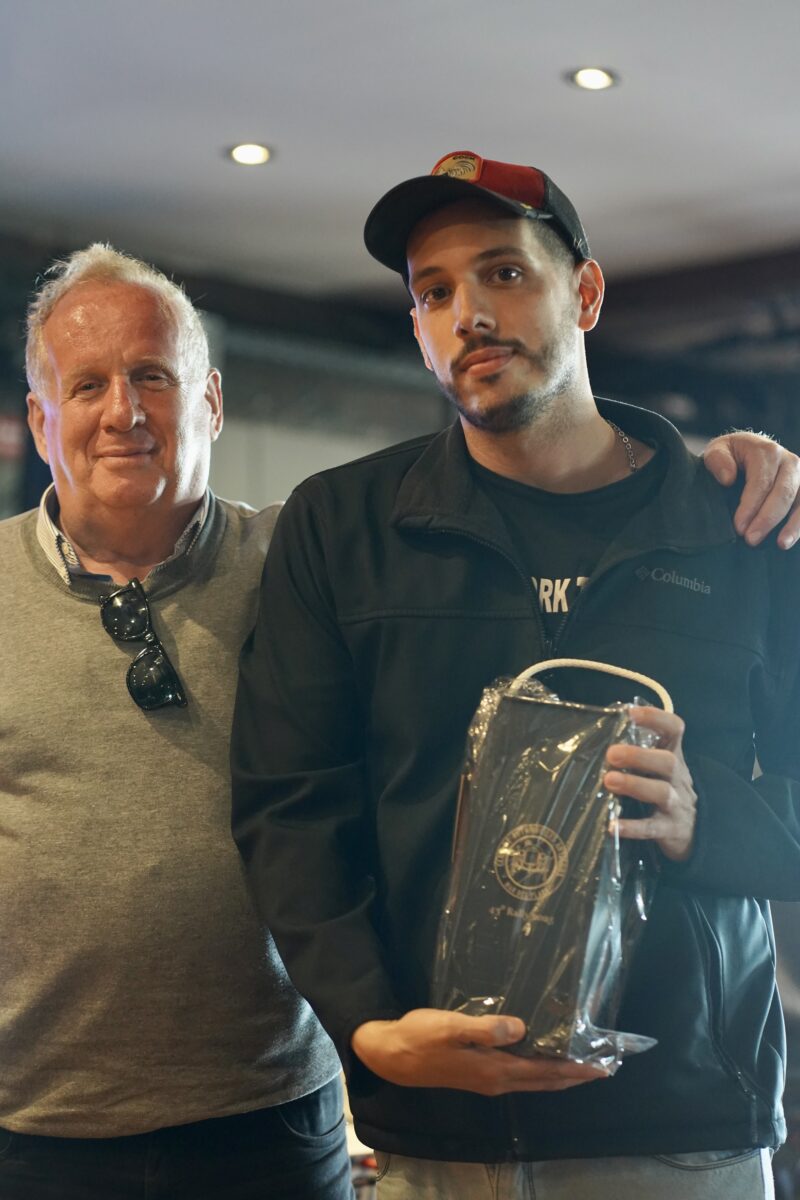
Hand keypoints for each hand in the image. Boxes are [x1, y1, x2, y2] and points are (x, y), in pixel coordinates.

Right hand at [350, 1008, 606, 1095]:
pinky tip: (541, 1055)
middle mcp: (497, 1080)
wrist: (390, 1055)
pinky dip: (540, 1069)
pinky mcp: (479, 1073)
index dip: (576, 1069)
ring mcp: (488, 1080)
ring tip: (582, 1062)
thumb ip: (486, 1029)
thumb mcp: (450, 1027)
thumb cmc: (420, 1037)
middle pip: (546, 1080)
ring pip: (535, 1080)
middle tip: (605, 1065)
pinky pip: (521, 1075)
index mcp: (495, 1070)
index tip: (605, 1065)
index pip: (546, 1071)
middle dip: (576, 1075)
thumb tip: (522, 1029)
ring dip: (560, 1073)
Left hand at [605, 707, 696, 861]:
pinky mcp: (669, 830)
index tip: (631, 713)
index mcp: (674, 756)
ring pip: (662, 792)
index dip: (656, 718)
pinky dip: (632, 827)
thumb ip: (638, 751)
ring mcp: (676, 805)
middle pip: (669, 762)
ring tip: (609, 781)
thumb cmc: (665, 789)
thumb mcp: (658, 768)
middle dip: (639, 756)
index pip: (674, 730)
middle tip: (611, 753)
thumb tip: (600, 733)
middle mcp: (678, 778)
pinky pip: (651, 828)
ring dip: (635, 785)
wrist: (694, 830)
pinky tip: (612, 826)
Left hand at [703, 431, 799, 548]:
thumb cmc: (732, 455)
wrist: (749, 452)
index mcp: (767, 452)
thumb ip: (717, 460)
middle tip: (751, 539)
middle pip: (783, 493)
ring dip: (793, 525)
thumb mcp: (718, 450)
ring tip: (781, 544)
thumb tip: (727, 478)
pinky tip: (791, 539)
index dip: (750, 506)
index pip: (761, 481)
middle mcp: (789, 462)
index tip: (739, 527)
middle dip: (767, 519)